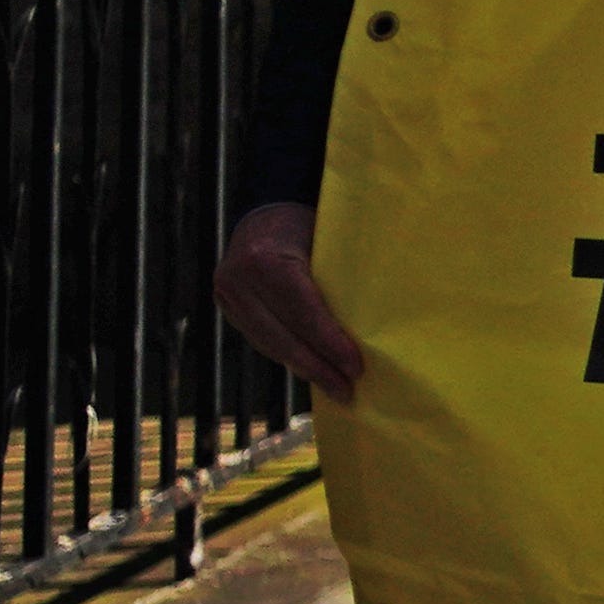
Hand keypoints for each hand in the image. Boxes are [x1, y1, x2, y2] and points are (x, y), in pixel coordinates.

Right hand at [215, 200, 359, 396]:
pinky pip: (261, 339)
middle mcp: (238, 280)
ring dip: (304, 368)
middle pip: (283, 336)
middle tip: (348, 390)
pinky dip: (288, 355)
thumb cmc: (311, 224)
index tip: (356, 368)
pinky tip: (311, 369)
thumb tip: (376, 324)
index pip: (303, 313)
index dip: (330, 344)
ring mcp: (227, 294)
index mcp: (266, 261)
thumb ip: (340, 278)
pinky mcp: (226, 306)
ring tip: (335, 388)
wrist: (265, 213)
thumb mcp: (328, 241)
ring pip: (269, 343)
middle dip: (318, 367)